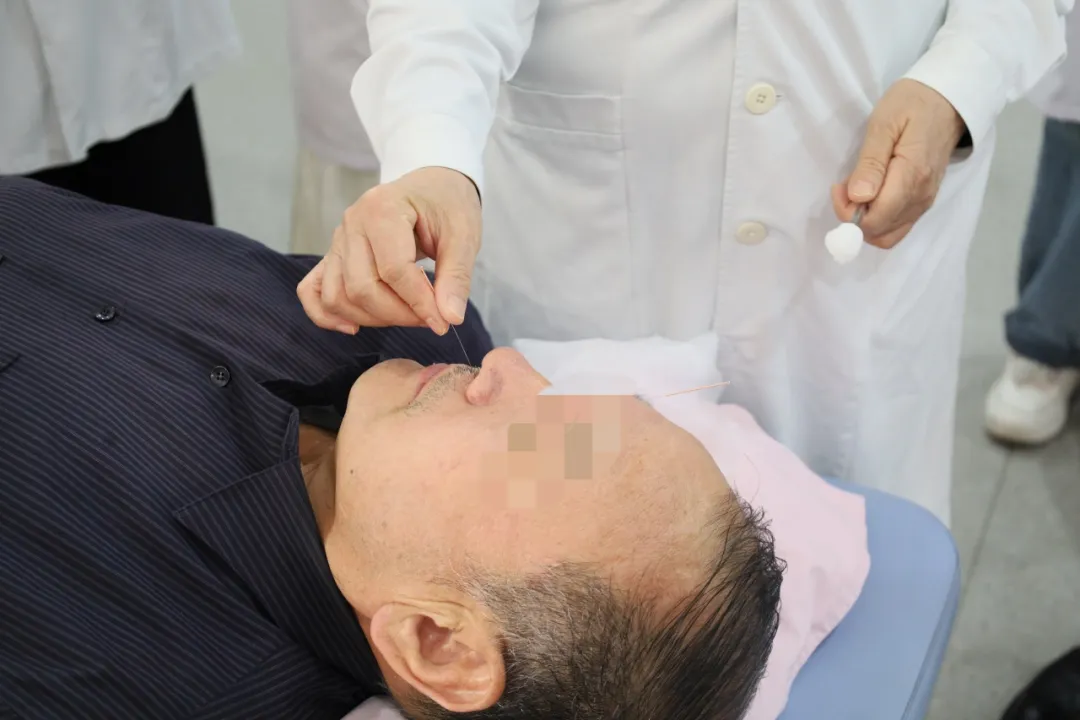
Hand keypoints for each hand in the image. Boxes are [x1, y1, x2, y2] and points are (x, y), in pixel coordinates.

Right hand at [298, 167, 481, 334]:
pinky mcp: (334, 256)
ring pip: (338, 296)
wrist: (431, 188)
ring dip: (372, 319)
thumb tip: (450, 318)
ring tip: (407, 316)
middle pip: (361, 288)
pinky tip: (354, 327)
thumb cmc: (447, 205)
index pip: (394, 271)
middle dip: (398, 314)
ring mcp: (338, 240)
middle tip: (431, 319)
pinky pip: (313, 291)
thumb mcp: (464, 235)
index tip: (444, 323)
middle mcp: (351, 224)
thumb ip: (456, 277)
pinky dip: (326, 315)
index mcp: (382, 209)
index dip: (419, 304)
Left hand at [831, 78, 966, 248]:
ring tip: (857, 189)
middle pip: (881, 231)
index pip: (876, 219)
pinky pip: (898, 224)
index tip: (839, 187)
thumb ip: (871, 163)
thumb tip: (859, 197)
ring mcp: (925, 201)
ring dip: (865, 221)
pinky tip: (870, 194)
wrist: (947, 99)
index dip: (849, 213)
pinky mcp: (923, 200)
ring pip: (889, 234)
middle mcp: (921, 197)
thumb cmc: (912, 105)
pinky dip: (878, 218)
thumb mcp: (884, 124)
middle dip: (853, 218)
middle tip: (844, 187)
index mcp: (912, 177)